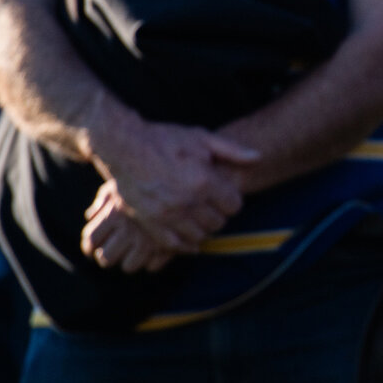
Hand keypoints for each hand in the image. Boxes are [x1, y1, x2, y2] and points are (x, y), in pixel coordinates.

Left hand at [82, 186, 180, 271]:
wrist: (185, 180)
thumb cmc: (148, 179)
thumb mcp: (124, 183)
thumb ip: (103, 199)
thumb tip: (90, 215)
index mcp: (113, 215)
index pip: (91, 240)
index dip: (89, 248)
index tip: (92, 249)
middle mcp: (127, 230)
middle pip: (106, 258)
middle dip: (107, 256)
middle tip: (112, 252)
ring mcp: (147, 240)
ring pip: (129, 265)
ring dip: (130, 260)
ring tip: (136, 251)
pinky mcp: (167, 247)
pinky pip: (153, 266)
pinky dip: (153, 261)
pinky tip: (156, 250)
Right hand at [88, 115, 256, 250]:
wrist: (124, 147)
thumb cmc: (164, 139)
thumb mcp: (201, 137)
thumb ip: (231, 150)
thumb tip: (258, 158)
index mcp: (204, 181)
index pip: (234, 206)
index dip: (232, 199)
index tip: (225, 193)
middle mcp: (188, 202)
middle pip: (218, 223)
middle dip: (219, 214)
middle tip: (211, 204)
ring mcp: (168, 215)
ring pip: (199, 236)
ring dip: (203, 228)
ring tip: (198, 215)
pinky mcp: (150, 223)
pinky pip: (174, 245)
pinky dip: (184, 243)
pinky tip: (187, 236)